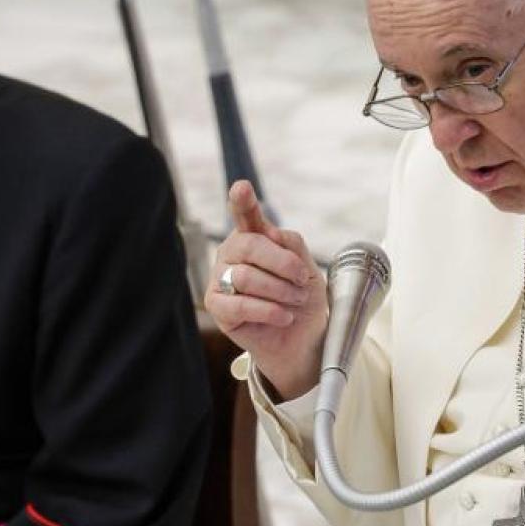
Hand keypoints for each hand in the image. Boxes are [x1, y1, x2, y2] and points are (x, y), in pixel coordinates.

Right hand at [204, 180, 327, 399]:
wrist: (302, 338)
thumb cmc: (302, 298)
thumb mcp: (307, 269)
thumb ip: (292, 246)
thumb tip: (271, 233)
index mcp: (254, 238)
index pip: (246, 215)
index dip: (243, 201)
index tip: (242, 188)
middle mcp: (232, 254)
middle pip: (250, 245)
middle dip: (283, 263)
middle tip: (303, 280)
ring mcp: (220, 279)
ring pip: (245, 276)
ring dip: (280, 291)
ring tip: (294, 301)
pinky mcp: (217, 307)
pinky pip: (240, 304)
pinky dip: (269, 310)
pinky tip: (284, 316)